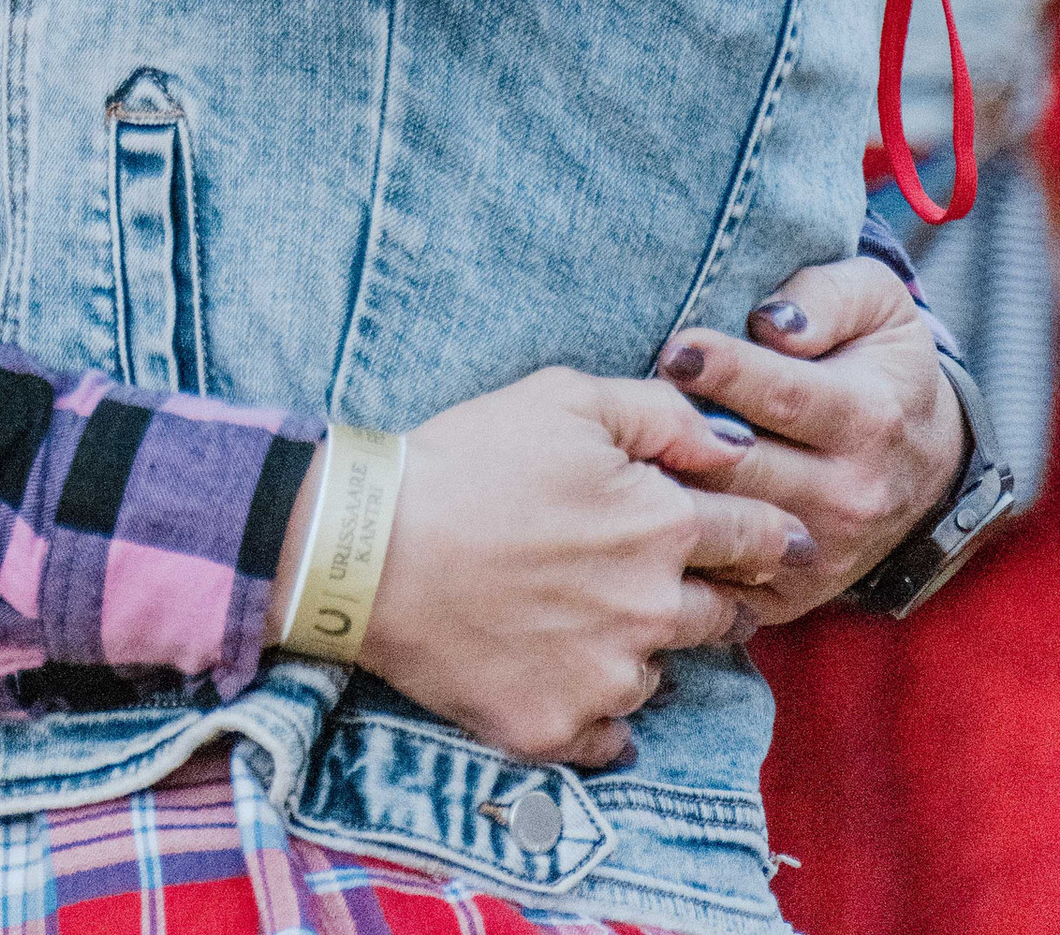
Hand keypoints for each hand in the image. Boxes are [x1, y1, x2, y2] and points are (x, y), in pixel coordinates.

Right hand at [351, 371, 811, 769]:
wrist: (369, 546)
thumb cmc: (466, 459)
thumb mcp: (564, 398)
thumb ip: (663, 414)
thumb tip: (731, 446)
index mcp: (662, 525)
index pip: (759, 539)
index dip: (765, 533)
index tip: (763, 538)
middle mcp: (653, 611)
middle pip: (726, 616)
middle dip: (712, 594)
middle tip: (659, 576)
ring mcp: (608, 680)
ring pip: (664, 674)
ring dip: (645, 648)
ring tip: (586, 614)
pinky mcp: (559, 729)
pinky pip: (610, 735)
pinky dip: (596, 709)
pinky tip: (559, 667)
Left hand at [655, 254, 965, 617]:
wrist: (926, 469)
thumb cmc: (880, 365)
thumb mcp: (877, 304)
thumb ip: (827, 297)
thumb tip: (770, 323)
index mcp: (866, 417)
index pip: (784, 395)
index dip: (725, 369)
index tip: (675, 348)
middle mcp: (849, 493)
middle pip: (746, 468)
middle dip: (683, 436)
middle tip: (629, 405)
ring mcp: (821, 550)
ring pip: (728, 527)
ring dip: (672, 493)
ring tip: (621, 454)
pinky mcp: (794, 591)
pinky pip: (725, 584)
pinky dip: (680, 556)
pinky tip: (637, 514)